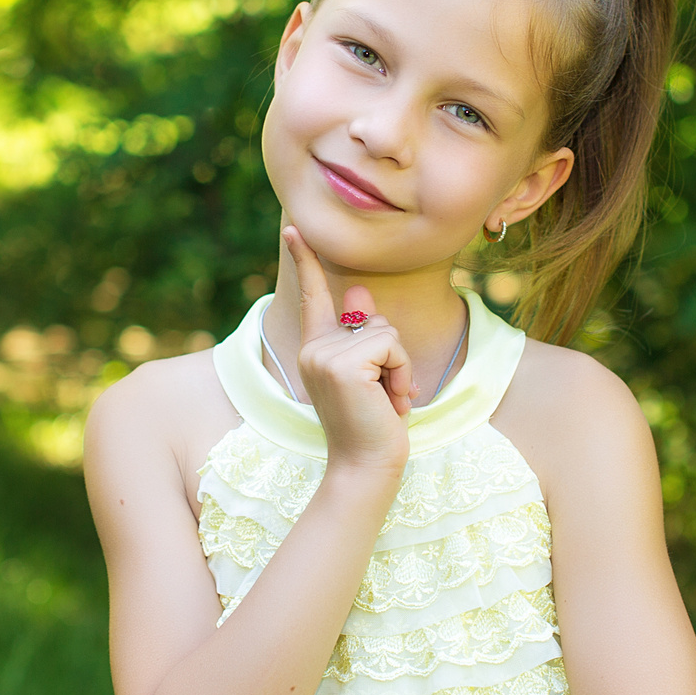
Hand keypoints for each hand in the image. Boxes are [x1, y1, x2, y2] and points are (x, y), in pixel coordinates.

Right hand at [283, 225, 412, 475]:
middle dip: (393, 356)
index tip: (294, 228)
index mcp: (316, 348)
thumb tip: (358, 291)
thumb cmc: (372, 425)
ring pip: (386, 333)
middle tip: (384, 395)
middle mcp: (313, 347)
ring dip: (399, 368)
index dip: (305, 259)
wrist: (366, 466)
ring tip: (387, 400)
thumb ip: (365, 334)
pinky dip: (401, 373)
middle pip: (373, 320)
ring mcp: (324, 355)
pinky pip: (391, 347)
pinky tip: (390, 401)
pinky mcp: (344, 364)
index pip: (312, 296)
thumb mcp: (372, 374)